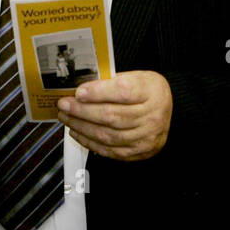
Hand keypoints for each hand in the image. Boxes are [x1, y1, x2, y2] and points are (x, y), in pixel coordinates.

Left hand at [56, 70, 172, 160]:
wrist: (166, 111)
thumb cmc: (147, 91)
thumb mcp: (135, 77)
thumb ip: (111, 82)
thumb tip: (81, 89)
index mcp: (151, 91)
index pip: (123, 92)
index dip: (98, 93)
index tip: (79, 92)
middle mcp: (151, 116)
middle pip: (111, 115)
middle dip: (82, 111)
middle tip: (64, 105)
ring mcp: (145, 137)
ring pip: (107, 135)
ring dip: (81, 127)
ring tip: (66, 118)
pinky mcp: (138, 152)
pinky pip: (109, 150)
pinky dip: (89, 141)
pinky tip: (77, 132)